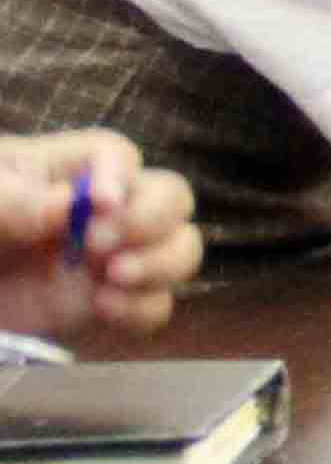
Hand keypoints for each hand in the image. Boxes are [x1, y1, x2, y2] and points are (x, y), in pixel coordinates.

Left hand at [0, 128, 203, 336]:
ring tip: (115, 277)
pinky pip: (156, 305)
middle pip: (170, 196)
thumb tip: (66, 205)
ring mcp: (109, 259)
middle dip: (151, 220)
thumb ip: (10, 201)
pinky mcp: (108, 303)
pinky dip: (143, 308)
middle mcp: (100, 211)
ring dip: (163, 262)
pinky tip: (103, 308)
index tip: (99, 203)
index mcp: (61, 171)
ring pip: (181, 248)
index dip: (119, 174)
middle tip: (98, 245)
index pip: (115, 154)